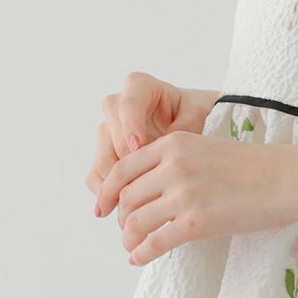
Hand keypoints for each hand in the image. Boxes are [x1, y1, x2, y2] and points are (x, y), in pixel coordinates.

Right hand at [85, 72, 217, 201]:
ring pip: (102, 156)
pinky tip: (119, 209)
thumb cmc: (200, 114)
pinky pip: (96, 175)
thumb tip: (169, 148)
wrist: (199, 127)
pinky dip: (106, 192)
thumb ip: (185, 127)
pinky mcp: (105, 155)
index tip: (138, 146)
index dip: (130, 124)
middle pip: (110, 131)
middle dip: (125, 159)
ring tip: (131, 203)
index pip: (129, 102)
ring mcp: (109, 131)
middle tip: (142, 181)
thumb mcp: (200, 114)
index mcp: (140, 87)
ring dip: (114, 181)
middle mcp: (118, 107)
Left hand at [94, 128, 297, 263]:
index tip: (101, 207)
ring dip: (128, 238)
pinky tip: (139, 258)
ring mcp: (184, 195)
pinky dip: (141, 253)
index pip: (123, 169)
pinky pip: (155, 242)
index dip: (106, 192)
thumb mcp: (208, 147)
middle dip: (121, 218)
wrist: (288, 178)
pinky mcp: (196, 222)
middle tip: (126, 230)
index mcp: (174, 144)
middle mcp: (173, 166)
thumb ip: (177, 160)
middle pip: (126, 198)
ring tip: (132, 246)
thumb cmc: (256, 166)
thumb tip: (150, 185)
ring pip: (135, 221)